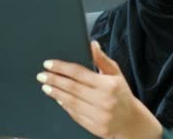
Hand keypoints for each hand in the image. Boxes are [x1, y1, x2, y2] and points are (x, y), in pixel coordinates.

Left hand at [36, 41, 162, 138]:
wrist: (131, 121)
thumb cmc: (121, 94)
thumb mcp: (116, 74)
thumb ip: (102, 59)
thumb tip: (92, 44)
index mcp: (109, 85)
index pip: (79, 73)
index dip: (61, 68)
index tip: (48, 64)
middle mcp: (104, 100)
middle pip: (72, 88)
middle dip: (54, 80)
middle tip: (41, 75)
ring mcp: (99, 116)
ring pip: (71, 102)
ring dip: (56, 93)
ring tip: (46, 86)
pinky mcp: (95, 128)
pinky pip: (75, 115)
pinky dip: (64, 106)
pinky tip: (58, 99)